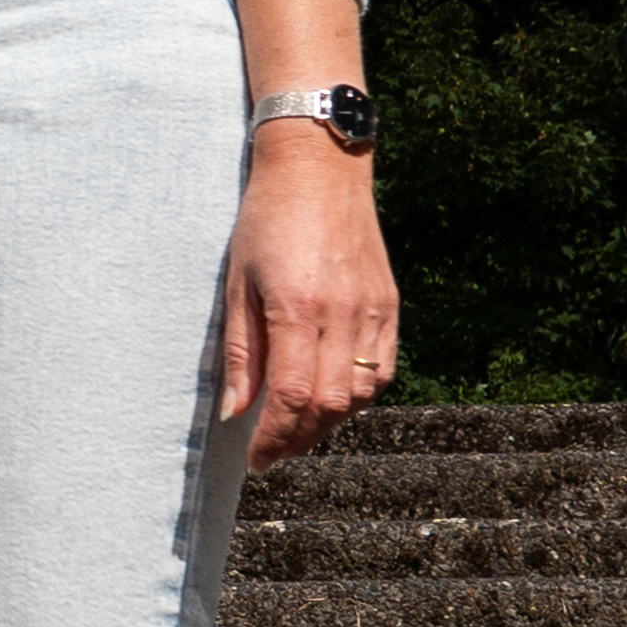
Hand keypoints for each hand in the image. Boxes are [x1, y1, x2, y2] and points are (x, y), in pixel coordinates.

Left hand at [214, 138, 400, 461]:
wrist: (319, 168)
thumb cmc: (267, 220)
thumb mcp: (238, 284)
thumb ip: (242, 353)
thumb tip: (236, 413)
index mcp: (297, 307)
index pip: (292, 397)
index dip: (273, 438)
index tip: (256, 458)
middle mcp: (342, 313)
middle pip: (329, 405)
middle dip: (299, 439)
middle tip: (272, 450)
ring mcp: (373, 309)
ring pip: (360, 394)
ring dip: (330, 422)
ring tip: (298, 428)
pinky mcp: (390, 304)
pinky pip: (383, 369)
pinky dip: (358, 396)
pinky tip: (333, 398)